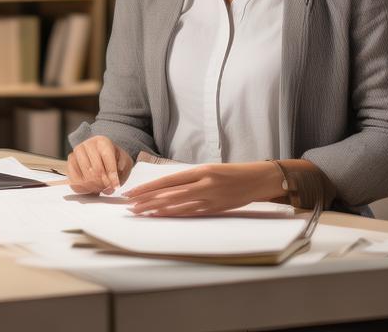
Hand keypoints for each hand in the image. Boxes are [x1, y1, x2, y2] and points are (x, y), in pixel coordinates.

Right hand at [67, 136, 133, 194]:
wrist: (99, 154)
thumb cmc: (112, 158)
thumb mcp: (124, 159)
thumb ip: (123, 168)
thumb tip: (114, 180)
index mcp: (102, 142)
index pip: (106, 158)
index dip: (112, 175)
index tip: (116, 186)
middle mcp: (87, 145)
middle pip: (95, 170)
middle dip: (104, 183)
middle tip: (108, 188)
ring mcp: (76, 153)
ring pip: (85, 177)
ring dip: (95, 187)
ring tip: (101, 188)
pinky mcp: (70, 163)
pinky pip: (74, 181)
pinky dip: (84, 189)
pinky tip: (91, 188)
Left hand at [124, 162, 282, 216]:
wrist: (258, 179)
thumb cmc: (232, 174)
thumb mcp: (210, 170)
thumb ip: (190, 179)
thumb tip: (166, 188)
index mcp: (201, 170)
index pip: (168, 180)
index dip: (149, 187)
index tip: (133, 192)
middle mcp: (203, 183)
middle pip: (168, 193)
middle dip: (147, 200)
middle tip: (129, 205)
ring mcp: (210, 198)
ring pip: (177, 204)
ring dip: (156, 209)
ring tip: (140, 212)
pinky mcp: (216, 209)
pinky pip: (190, 213)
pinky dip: (174, 215)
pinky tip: (161, 217)